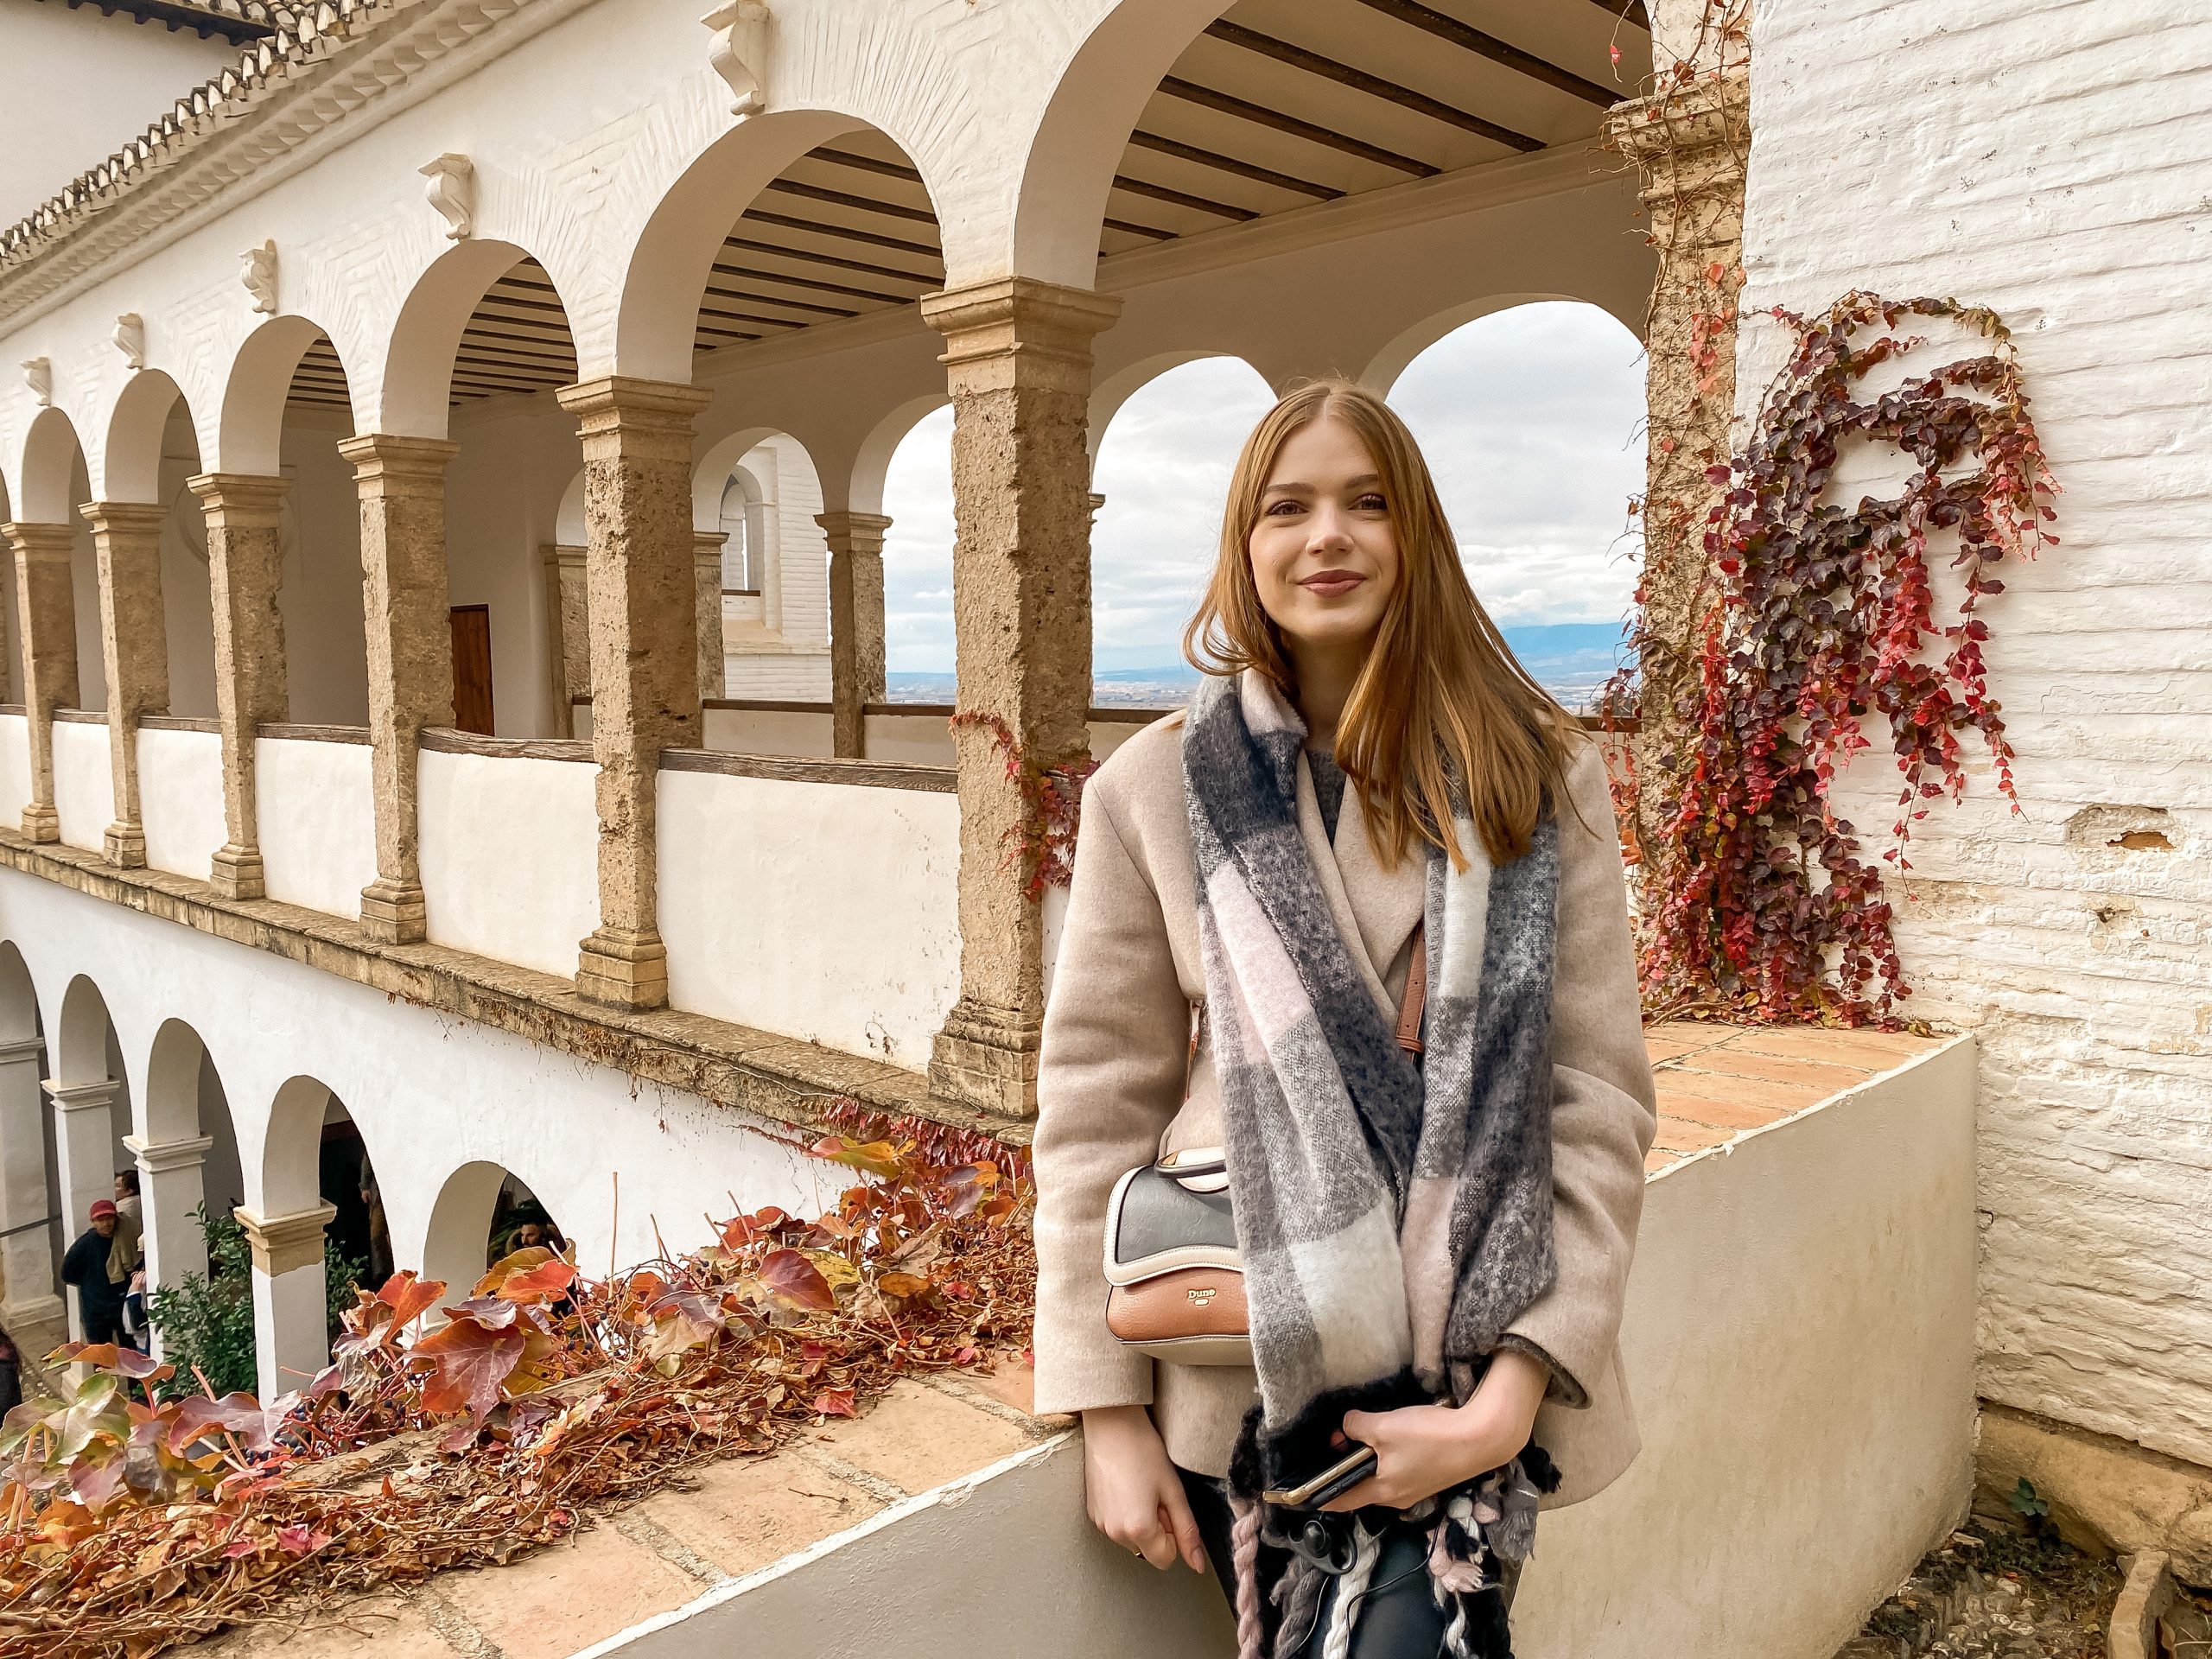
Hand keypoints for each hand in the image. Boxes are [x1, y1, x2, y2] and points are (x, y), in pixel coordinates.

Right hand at [1080, 1405, 1207, 1571]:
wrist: (1111, 1424)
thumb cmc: (1144, 1451)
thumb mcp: (1173, 1490)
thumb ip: (1187, 1531)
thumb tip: (1198, 1565)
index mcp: (1138, 1530)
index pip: (1166, 1559)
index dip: (1173, 1535)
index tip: (1167, 1506)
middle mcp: (1115, 1533)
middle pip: (1148, 1549)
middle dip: (1157, 1528)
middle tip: (1154, 1493)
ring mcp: (1100, 1523)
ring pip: (1132, 1538)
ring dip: (1141, 1521)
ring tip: (1139, 1487)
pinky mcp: (1092, 1513)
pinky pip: (1117, 1526)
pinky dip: (1125, 1513)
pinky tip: (1125, 1485)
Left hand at [1321, 1349, 1548, 1511]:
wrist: (1480, 1438)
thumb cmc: (1428, 1437)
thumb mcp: (1383, 1426)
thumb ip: (1356, 1427)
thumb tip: (1346, 1428)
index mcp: (1381, 1492)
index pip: (1341, 1501)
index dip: (1319, 1495)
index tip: (1300, 1493)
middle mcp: (1396, 1496)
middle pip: (1360, 1484)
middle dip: (1345, 1464)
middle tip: (1337, 1438)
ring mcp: (1415, 1487)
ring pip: (1379, 1474)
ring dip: (1367, 1456)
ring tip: (1361, 1431)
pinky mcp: (1429, 1474)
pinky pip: (1397, 1467)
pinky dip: (1386, 1454)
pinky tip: (1391, 1433)